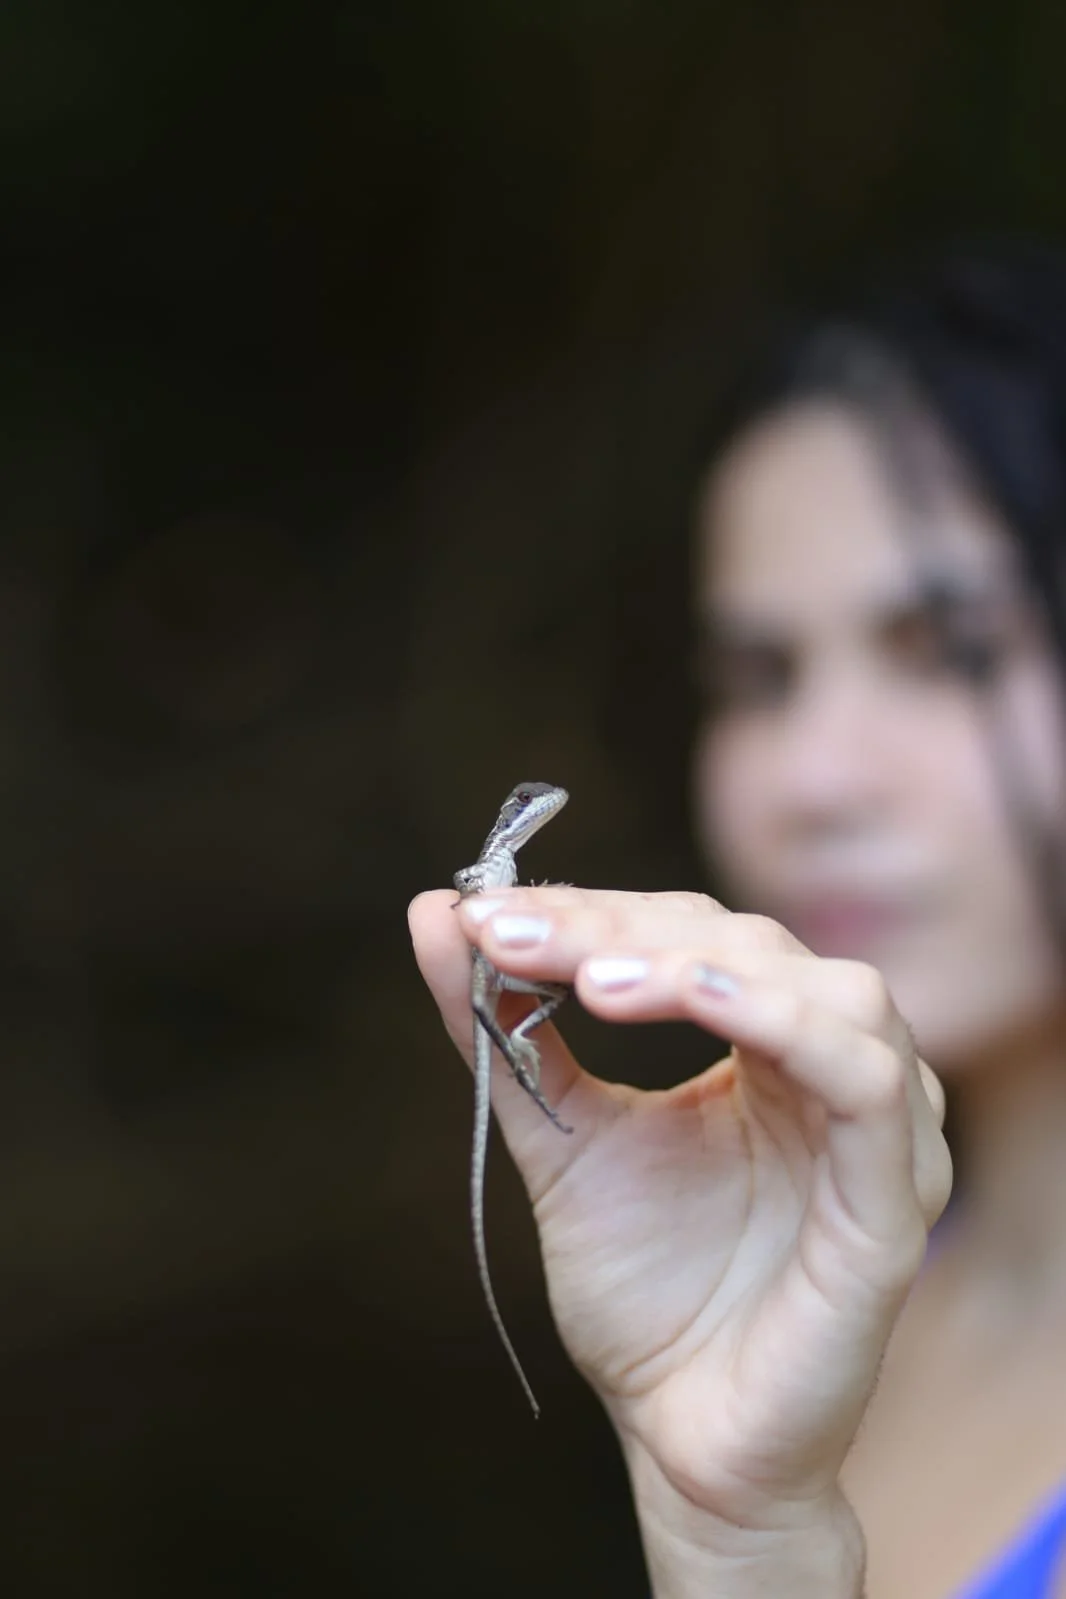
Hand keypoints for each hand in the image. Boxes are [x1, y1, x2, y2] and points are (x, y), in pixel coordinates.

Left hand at [409, 886, 949, 1546]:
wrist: (679, 1440)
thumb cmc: (643, 1293)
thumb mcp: (561, 1136)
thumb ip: (507, 1028)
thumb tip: (431, 911)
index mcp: (774, 1050)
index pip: (696, 935)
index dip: (594, 912)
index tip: (486, 912)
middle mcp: (837, 1074)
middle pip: (752, 945)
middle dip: (624, 929)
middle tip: (514, 933)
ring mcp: (879, 1135)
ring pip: (828, 990)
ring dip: (702, 963)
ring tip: (592, 978)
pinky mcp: (893, 1206)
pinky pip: (864, 1082)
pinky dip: (785, 1022)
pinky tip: (694, 995)